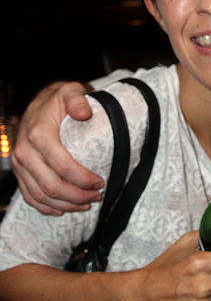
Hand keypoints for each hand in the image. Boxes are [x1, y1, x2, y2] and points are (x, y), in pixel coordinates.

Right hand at [11, 81, 103, 214]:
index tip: (100, 182)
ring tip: (86, 204)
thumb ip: (78, 99)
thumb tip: (84, 112)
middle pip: (52, 186)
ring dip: (66, 204)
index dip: (83, 179)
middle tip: (97, 195)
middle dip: (78, 196)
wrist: (38, 105)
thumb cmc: (57, 100)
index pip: (62, 166)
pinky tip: (64, 209)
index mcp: (38, 134)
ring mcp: (20, 165)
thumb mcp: (70, 91)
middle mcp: (25, 152)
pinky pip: (30, 197)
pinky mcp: (20, 172)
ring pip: (41, 196)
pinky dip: (47, 207)